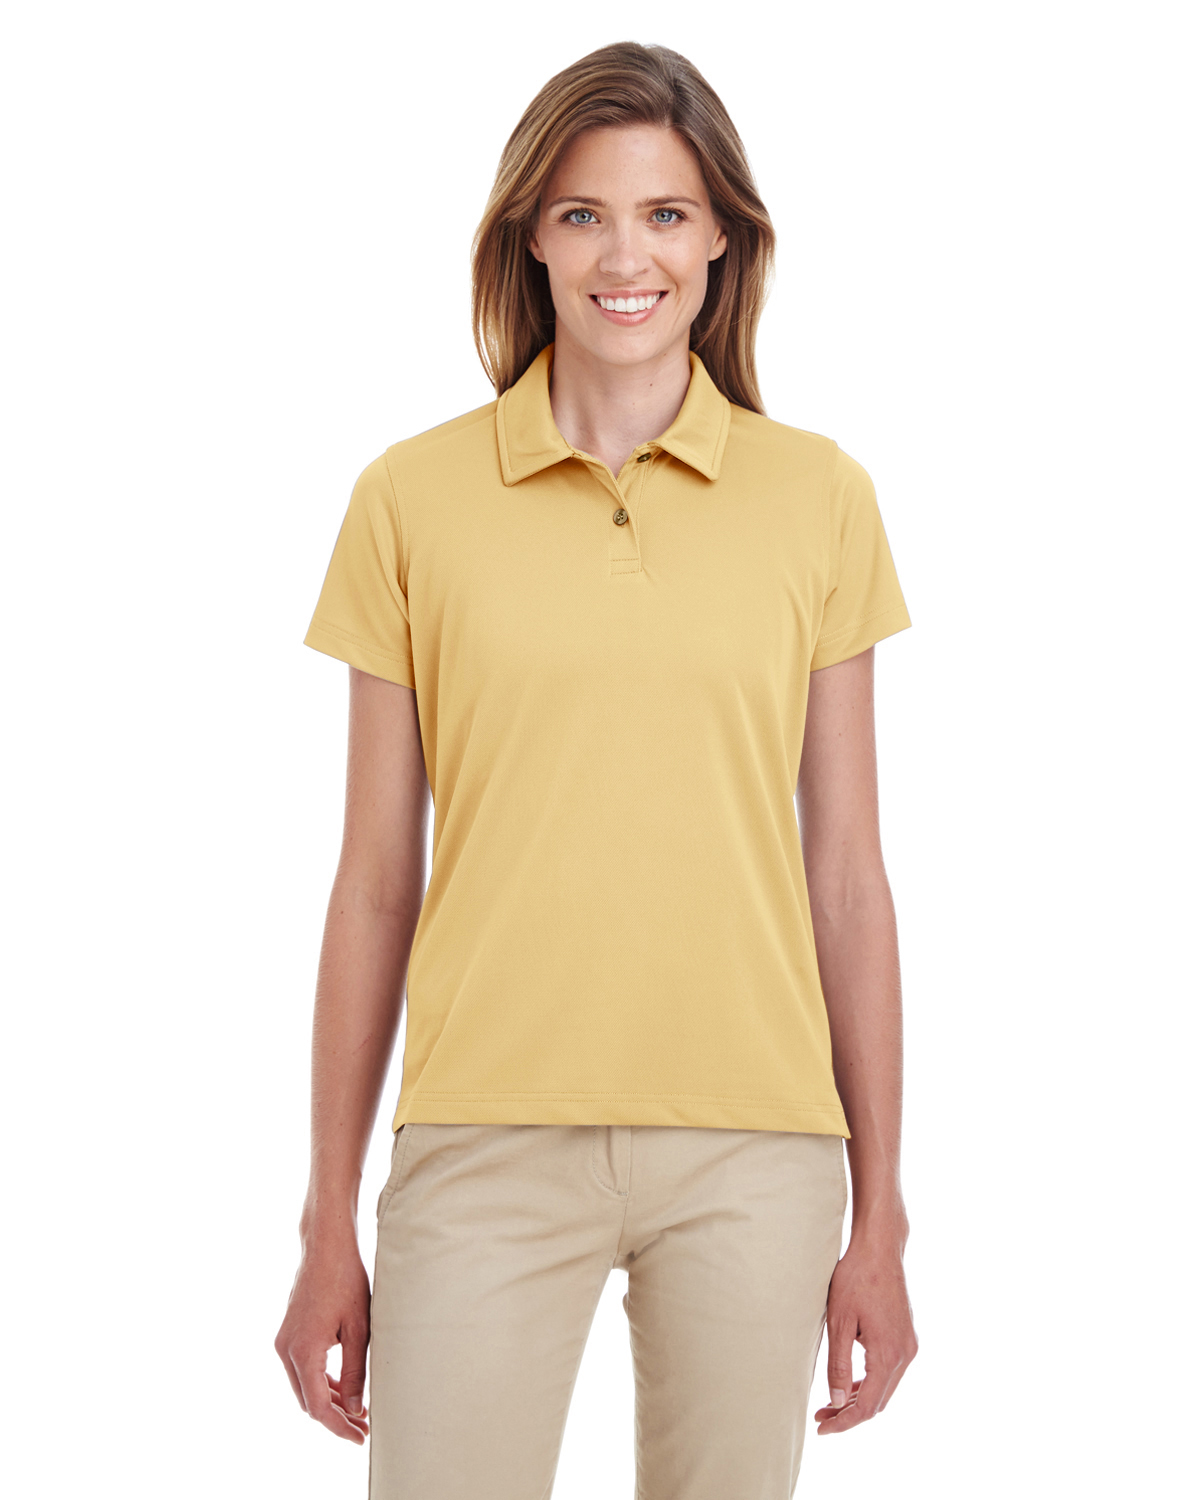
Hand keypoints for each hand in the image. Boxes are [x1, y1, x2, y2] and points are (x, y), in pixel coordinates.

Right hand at [275, 1240, 371, 1443]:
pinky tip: (343, 1388)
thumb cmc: (346, 1281)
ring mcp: (284, 1342)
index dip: (339, 1427)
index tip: (360, 1436)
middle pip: (308, 1401)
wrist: (325, 1248)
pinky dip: (321, 1382)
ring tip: (358, 1410)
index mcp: (303, 1352)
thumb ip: (355, 1372)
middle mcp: (286, 1351)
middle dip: (335, 1417)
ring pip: (304, 1387)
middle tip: (363, 1427)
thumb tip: (355, 1409)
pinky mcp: (288, 1334)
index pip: (318, 1407)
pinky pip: (302, 1370)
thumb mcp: (358, 1329)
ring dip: (328, 1401)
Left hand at [813, 1235, 916, 1434]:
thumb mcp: (839, 1322)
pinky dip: (869, 1382)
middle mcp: (906, 1354)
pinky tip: (849, 1383)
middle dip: (850, 1413)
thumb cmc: (855, 1279)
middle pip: (879, 1401)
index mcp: (889, 1354)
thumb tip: (837, 1402)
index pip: (868, 1405)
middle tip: (821, 1417)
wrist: (880, 1249)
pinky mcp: (906, 1336)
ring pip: (885, 1388)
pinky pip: (889, 1371)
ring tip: (830, 1404)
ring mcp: (909, 1345)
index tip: (822, 1429)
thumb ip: (838, 1365)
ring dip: (860, 1398)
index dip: (845, 1422)